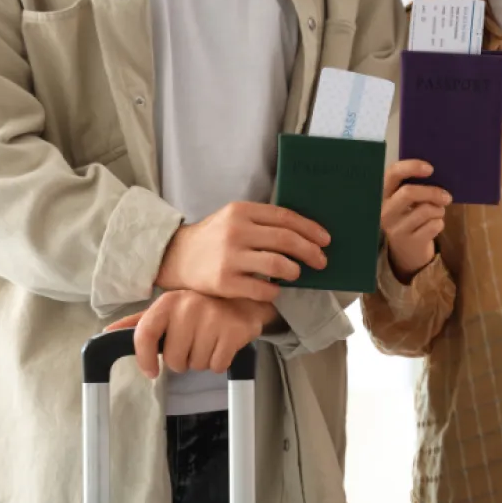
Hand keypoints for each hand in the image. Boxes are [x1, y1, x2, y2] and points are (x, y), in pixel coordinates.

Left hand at [105, 291, 277, 377]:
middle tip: (191, 347)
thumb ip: (138, 323)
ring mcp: (213, 319)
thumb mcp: (168, 310)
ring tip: (208, 342)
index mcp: (168, 302)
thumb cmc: (198, 310)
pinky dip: (219, 363)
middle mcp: (188, 307)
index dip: (143, 358)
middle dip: (182, 361)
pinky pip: (217, 365)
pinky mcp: (233, 332)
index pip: (144, 334)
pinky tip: (221, 346)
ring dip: (201, 361)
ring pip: (196, 364)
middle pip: (173, 359)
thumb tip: (105, 334)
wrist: (241, 300)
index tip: (151, 371)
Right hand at [155, 202, 329, 300]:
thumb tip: (306, 233)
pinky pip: (262, 289)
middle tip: (321, 261)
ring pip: (277, 264)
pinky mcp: (224, 282)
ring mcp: (229, 257)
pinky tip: (276, 289)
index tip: (325, 240)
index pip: (285, 217)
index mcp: (241, 211)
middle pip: (286, 240)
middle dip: (310, 252)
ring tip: (296, 274)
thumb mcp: (234, 219)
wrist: (176, 256)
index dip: (310, 229)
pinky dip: (275, 290)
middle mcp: (235, 231)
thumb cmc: (214, 238)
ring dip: (294, 271)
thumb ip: (263, 222)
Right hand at [381, 160, 451, 282]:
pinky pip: (434, 225)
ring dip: (439, 210)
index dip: (411, 167)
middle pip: (409, 193)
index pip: (392, 173)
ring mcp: (396, 228)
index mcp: (383, 195)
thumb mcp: (405, 201)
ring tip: (437, 213)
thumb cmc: (410, 217)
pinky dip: (440, 223)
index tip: (430, 169)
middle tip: (447, 196)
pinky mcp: (410, 242)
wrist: (407, 252)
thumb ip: (414, 185)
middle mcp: (385, 211)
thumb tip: (434, 172)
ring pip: (426, 210)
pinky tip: (433, 226)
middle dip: (432, 192)